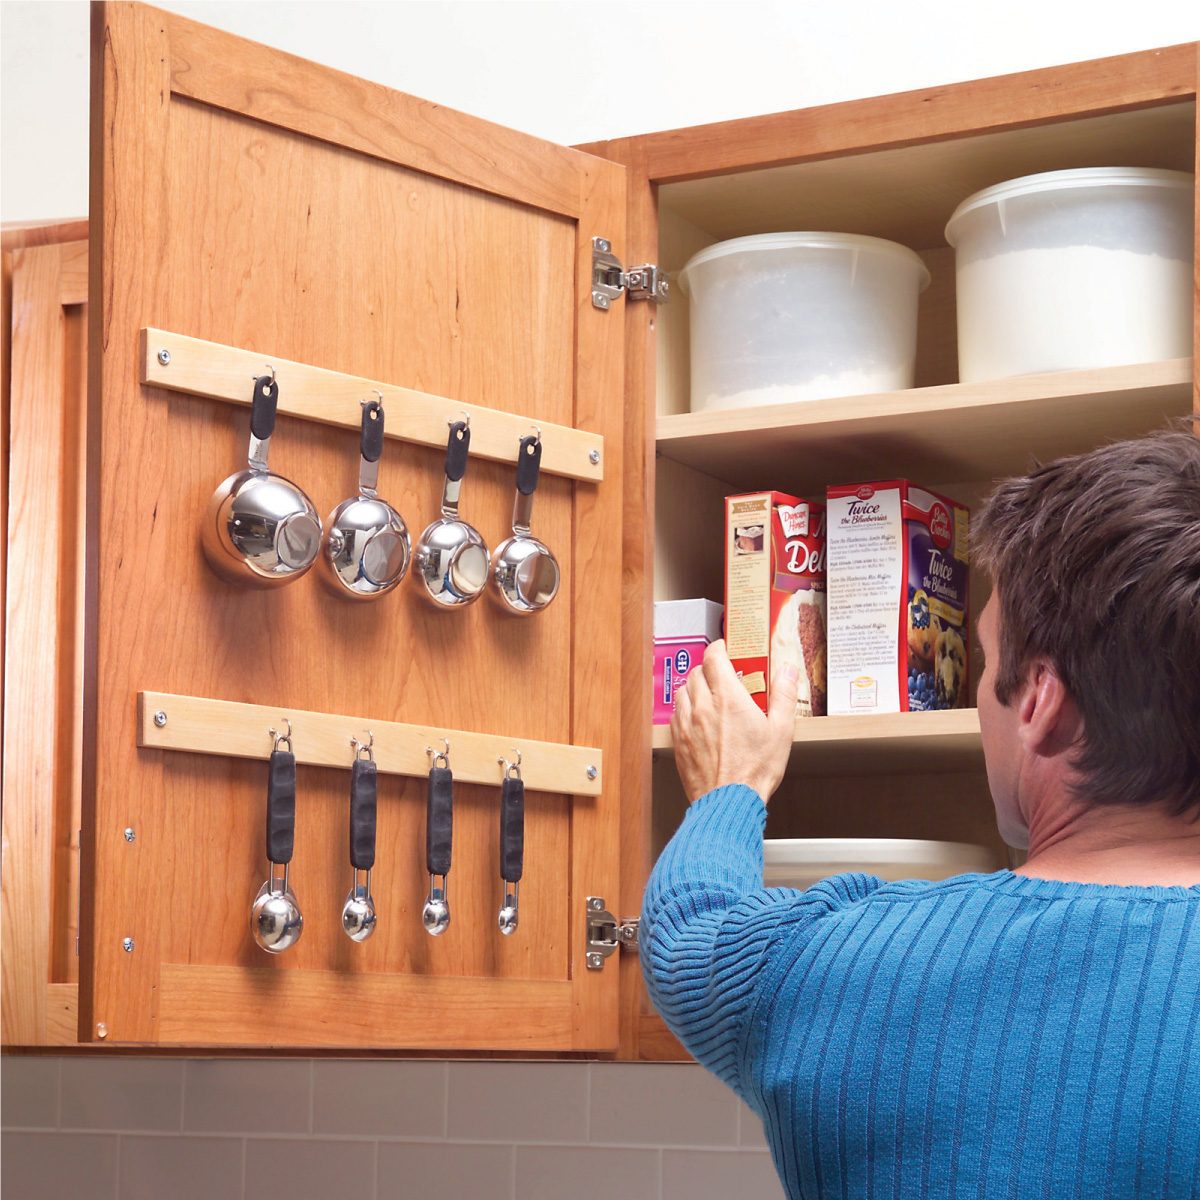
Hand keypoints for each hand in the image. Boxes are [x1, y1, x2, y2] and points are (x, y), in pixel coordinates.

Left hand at [671, 639, 799, 803]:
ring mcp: (686, 724)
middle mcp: (702, 706)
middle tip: (721, 674)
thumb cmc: (755, 770)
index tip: (725, 648)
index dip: (719, 648)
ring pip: (683, 691)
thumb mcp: (781, 731)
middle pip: (697, 672)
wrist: (729, 800)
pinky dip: (685, 708)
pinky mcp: (678, 741)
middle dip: (709, 668)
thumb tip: (787, 671)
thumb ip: (783, 696)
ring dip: (694, 687)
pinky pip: (676, 714)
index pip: (714, 658)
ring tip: (708, 694)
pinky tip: (697, 718)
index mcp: (728, 698)